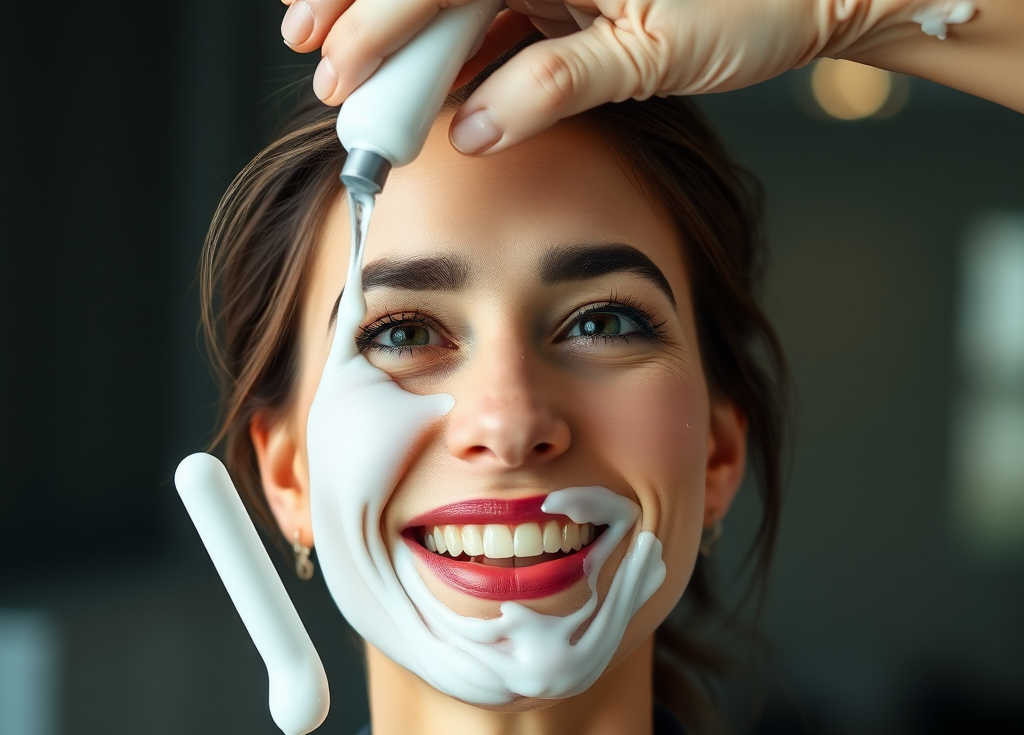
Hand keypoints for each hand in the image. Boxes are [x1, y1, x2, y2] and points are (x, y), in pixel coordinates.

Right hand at [279, 0, 1013, 154]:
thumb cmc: (754, 4)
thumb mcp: (653, 54)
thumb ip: (555, 85)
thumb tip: (473, 128)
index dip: (378, 20)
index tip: (331, 65)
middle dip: (368, 13)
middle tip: (315, 57)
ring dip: (402, 26)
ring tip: (346, 60)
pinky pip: (496, 11)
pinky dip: (458, 44)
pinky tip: (432, 78)